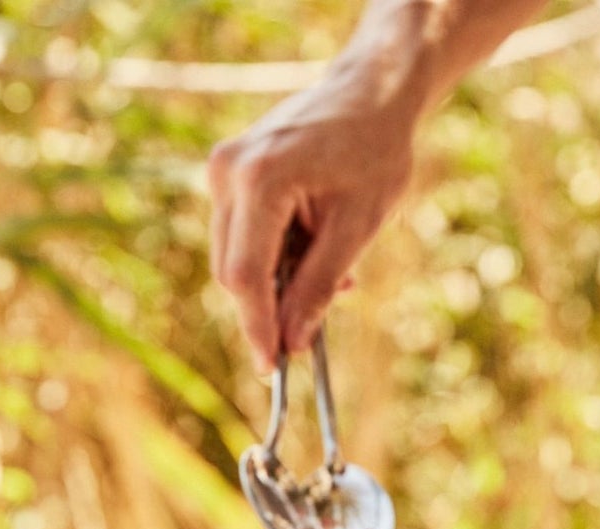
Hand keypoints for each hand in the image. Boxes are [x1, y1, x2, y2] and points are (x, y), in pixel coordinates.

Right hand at [208, 70, 414, 372]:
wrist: (372, 91)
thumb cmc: (375, 151)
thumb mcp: (357, 228)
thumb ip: (319, 287)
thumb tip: (292, 342)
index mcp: (259, 178)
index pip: (245, 275)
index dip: (258, 327)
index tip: (272, 367)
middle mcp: (228, 172)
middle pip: (233, 270)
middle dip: (270, 306)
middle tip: (313, 329)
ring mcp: (224, 170)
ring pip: (236, 258)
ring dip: (278, 282)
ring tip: (335, 276)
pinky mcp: (230, 174)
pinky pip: (243, 236)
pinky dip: (276, 257)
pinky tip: (316, 251)